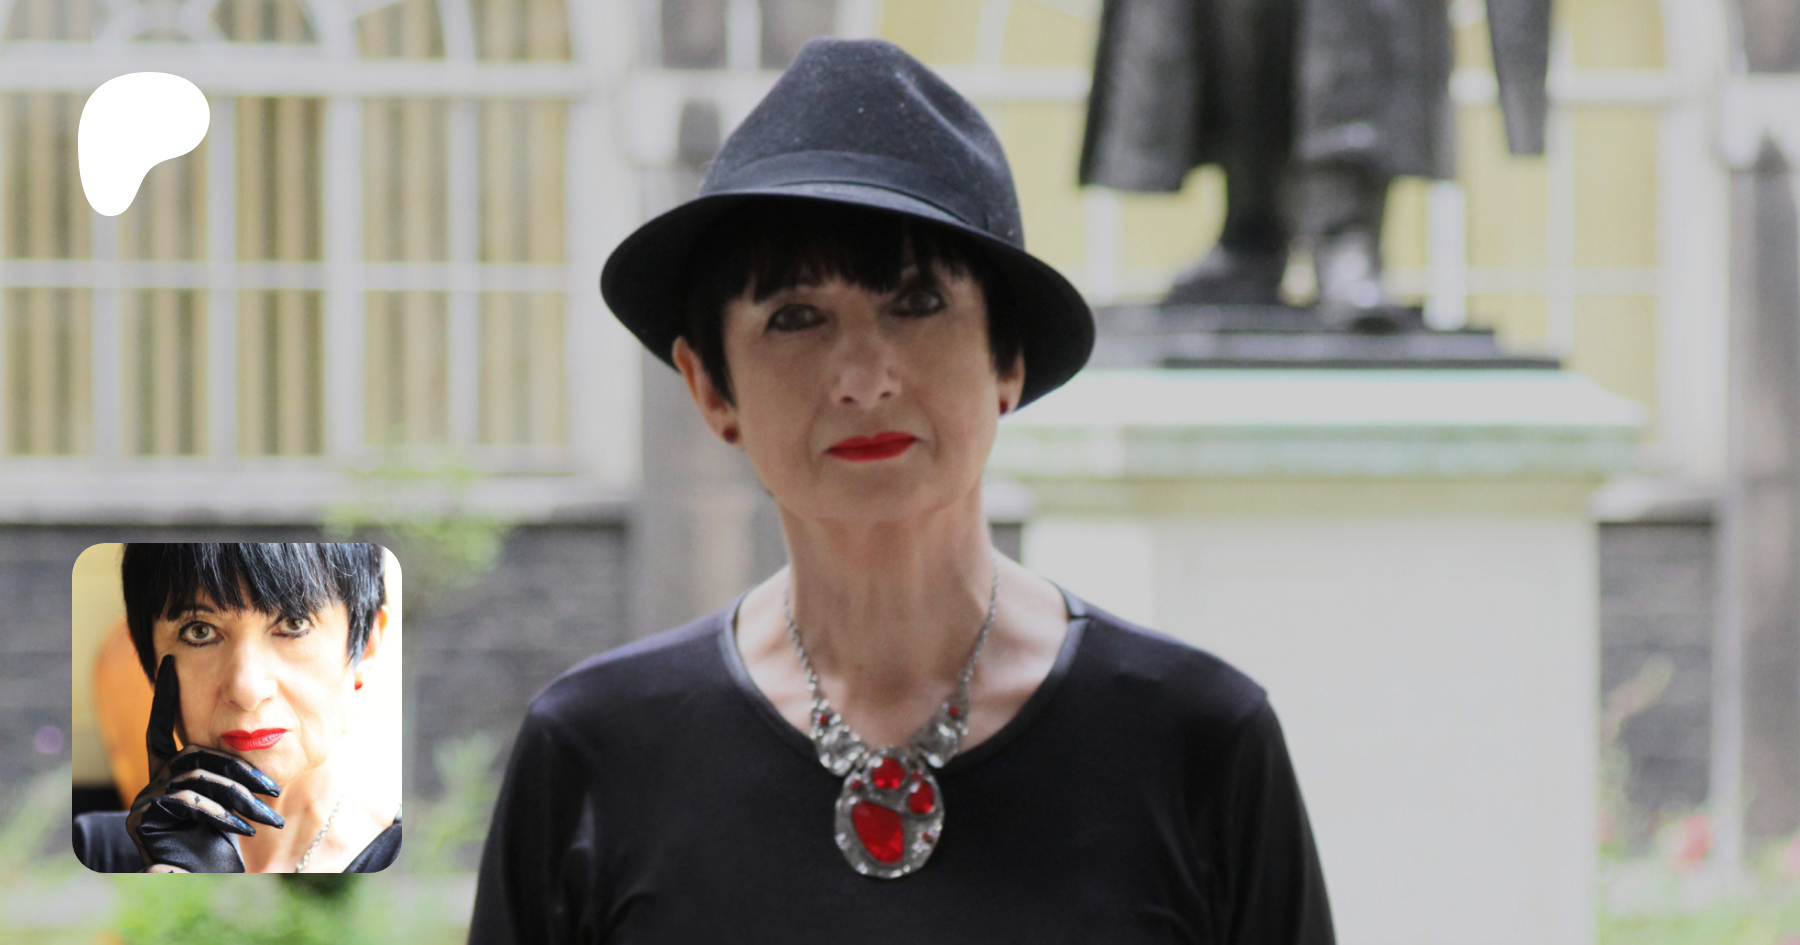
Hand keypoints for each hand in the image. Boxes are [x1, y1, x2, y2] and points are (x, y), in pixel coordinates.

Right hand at [126, 655, 285, 871]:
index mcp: (169, 771)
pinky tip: (247, 828)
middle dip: (240, 771)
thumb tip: (259, 726)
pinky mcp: (143, 819)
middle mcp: (151, 781)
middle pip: (196, 754)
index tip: (170, 661)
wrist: (206, 881)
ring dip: (240, 795)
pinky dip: (223, 813)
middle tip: (275, 791)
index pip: (163, 727)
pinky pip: (190, 800)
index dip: (166, 696)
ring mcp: (143, 800)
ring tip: (270, 816)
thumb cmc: (224, 841)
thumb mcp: (237, 800)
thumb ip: (235, 769)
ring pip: (199, 776)